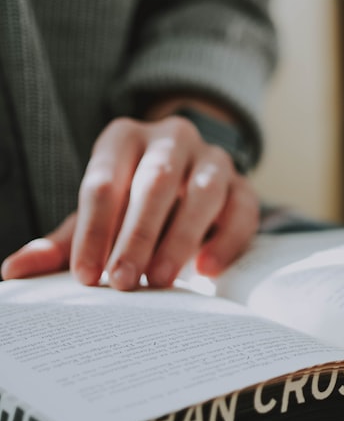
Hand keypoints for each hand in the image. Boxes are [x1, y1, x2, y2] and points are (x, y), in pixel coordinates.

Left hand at [1, 112, 258, 289]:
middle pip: (155, 182)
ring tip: (160, 280)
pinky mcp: (244, 185)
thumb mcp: (96, 213)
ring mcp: (214, 159)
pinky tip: (207, 270)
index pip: (104, 181)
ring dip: (181, 238)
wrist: (187, 176)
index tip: (84, 275)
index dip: (93, 230)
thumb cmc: (130, 201)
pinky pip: (243, 210)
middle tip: (122, 282)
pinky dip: (226, 240)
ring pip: (203, 193)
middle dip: (137, 235)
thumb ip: (62, 242)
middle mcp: (172, 139)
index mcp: (124, 138)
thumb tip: (13, 272)